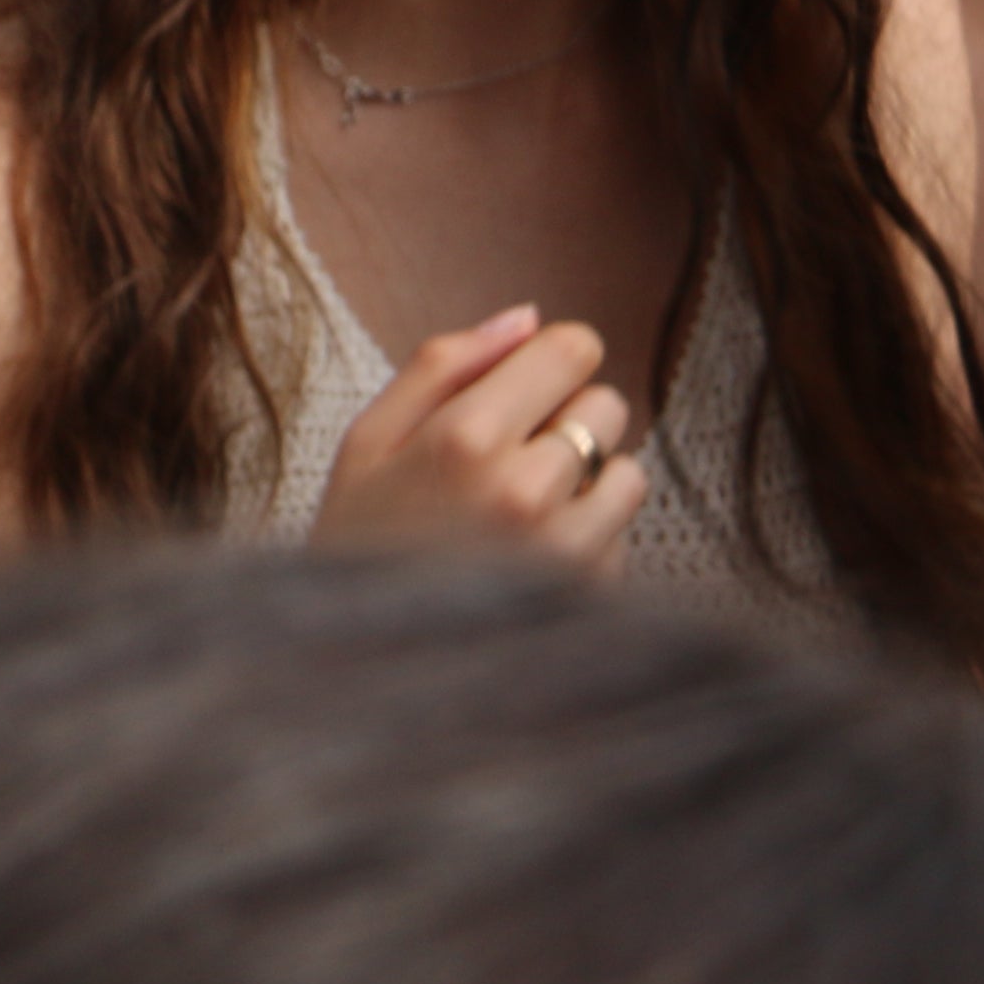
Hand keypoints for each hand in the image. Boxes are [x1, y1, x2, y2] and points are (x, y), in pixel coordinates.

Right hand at [310, 306, 648, 571]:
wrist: (354, 667)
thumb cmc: (358, 543)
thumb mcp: (368, 440)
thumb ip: (442, 365)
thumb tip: (528, 316)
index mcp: (465, 437)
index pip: (573, 350)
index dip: (549, 362)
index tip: (521, 390)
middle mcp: (524, 490)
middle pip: (608, 405)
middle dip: (567, 421)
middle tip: (509, 460)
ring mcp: (563, 550)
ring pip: (628, 472)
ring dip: (588, 484)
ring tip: (524, 514)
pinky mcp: (589, 597)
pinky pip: (621, 537)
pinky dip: (588, 541)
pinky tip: (530, 560)